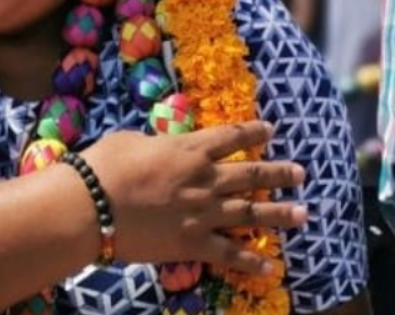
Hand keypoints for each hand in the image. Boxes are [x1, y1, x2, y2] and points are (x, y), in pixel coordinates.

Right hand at [83, 120, 306, 272]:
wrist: (91, 207)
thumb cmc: (104, 167)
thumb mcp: (130, 140)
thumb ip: (154, 143)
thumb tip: (158, 146)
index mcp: (189, 149)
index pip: (230, 137)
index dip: (253, 132)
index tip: (271, 130)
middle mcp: (205, 179)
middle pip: (251, 173)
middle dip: (279, 172)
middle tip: (301, 173)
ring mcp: (202, 212)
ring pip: (251, 211)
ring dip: (279, 213)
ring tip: (303, 213)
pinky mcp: (193, 243)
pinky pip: (229, 252)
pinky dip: (252, 260)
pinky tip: (272, 266)